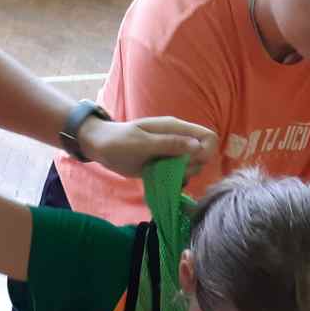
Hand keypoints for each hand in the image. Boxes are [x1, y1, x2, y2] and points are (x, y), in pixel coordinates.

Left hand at [77, 115, 217, 179]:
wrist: (101, 148)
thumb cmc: (119, 141)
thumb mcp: (143, 143)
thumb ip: (169, 144)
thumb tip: (197, 146)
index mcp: (176, 128)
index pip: (208, 137)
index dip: (206, 152)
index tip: (191, 163)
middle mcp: (178, 140)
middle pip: (203, 155)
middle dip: (193, 167)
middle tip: (172, 171)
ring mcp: (172, 154)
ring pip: (193, 167)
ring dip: (184, 176)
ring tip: (164, 175)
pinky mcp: (165, 165)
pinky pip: (180, 175)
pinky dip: (175, 181)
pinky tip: (163, 182)